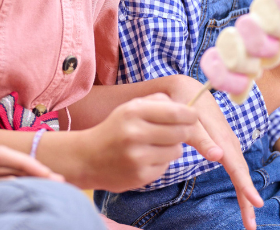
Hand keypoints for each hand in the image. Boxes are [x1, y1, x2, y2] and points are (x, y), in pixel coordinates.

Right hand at [65, 93, 196, 191]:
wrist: (87, 158)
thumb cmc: (115, 129)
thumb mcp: (130, 108)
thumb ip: (158, 102)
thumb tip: (187, 107)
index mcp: (133, 111)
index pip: (175, 112)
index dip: (190, 114)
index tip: (192, 116)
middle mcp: (135, 133)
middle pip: (181, 132)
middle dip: (184, 131)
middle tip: (178, 131)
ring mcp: (137, 156)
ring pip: (176, 150)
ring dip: (172, 147)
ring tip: (156, 145)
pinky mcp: (140, 176)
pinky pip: (166, 166)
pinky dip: (161, 162)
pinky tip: (146, 159)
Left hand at [187, 88, 263, 229]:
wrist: (188, 89)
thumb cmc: (185, 103)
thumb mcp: (189, 117)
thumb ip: (201, 137)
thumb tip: (217, 158)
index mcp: (221, 136)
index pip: (236, 165)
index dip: (245, 185)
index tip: (255, 203)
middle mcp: (229, 142)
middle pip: (242, 174)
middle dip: (247, 200)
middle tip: (251, 226)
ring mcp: (229, 144)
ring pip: (240, 173)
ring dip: (245, 196)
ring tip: (249, 221)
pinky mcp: (225, 146)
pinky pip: (236, 169)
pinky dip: (241, 185)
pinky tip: (244, 200)